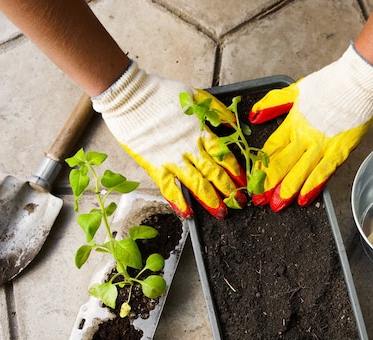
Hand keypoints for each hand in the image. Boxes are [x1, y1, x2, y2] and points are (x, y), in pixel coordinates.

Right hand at [91, 61, 245, 218]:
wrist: (129, 96)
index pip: (224, 155)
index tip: (243, 182)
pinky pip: (169, 188)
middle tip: (238, 202)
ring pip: (197, 184)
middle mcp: (190, 148)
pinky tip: (187, 213)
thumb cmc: (160, 93)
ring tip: (221, 212)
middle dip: (229, 190)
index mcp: (201, 131)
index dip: (235, 170)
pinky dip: (179, 202)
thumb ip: (215, 110)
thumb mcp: (195, 95)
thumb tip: (232, 123)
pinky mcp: (154, 165)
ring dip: (210, 200)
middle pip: (215, 173)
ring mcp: (173, 159)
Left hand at [248, 43, 372, 210]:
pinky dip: (313, 186)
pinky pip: (323, 172)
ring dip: (288, 190)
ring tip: (277, 205)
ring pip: (300, 172)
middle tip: (260, 200)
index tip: (254, 180)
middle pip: (282, 164)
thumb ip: (273, 103)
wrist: (357, 83)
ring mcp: (322, 145)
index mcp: (292, 122)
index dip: (261, 166)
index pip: (271, 148)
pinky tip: (304, 199)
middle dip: (270, 184)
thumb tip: (254, 117)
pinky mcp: (339, 151)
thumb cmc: (330, 84)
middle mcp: (304, 136)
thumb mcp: (295, 89)